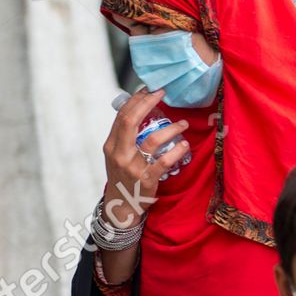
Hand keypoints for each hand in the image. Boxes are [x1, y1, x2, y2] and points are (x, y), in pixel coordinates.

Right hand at [101, 86, 189, 223]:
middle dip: (148, 103)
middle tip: (163, 93)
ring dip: (171, 128)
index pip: (122, 116)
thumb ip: (126, 138)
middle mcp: (119, 154)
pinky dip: (177, 151)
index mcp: (111, 145)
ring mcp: (132, 167)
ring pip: (152, 140)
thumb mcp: (118, 156)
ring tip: (183, 124)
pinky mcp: (147, 179)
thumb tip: (141, 112)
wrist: (121, 206)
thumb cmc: (124, 177)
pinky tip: (185, 144)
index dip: (136, 100)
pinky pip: (165, 161)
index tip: (149, 89)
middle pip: (131, 121)